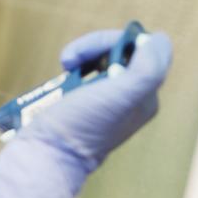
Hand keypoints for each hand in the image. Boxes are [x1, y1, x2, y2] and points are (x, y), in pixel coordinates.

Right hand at [0, 28, 172, 197]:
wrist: (42, 157)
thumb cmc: (78, 129)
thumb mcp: (122, 95)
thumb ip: (148, 67)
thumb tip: (154, 40)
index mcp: (143, 98)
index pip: (138, 49)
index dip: (110, 42)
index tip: (85, 55)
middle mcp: (125, 100)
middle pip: (117, 53)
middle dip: (91, 49)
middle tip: (67, 60)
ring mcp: (100, 104)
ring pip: (97, 62)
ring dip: (78, 58)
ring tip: (63, 67)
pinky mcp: (77, 107)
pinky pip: (79, 77)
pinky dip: (68, 73)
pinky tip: (59, 81)